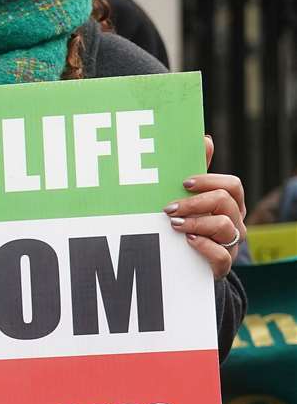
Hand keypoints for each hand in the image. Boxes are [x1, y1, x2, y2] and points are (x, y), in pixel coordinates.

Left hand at [166, 135, 245, 279]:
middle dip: (195, 202)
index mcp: (231, 203)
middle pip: (225, 202)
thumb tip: (205, 138)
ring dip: (196, 223)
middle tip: (169, 208)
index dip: (209, 181)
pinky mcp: (223, 264)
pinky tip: (187, 241)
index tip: (184, 183)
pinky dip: (204, 247)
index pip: (232, 185)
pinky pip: (221, 256)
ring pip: (225, 226)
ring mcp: (231, 243)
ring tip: (174, 224)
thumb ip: (200, 172)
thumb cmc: (193, 222)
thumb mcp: (194, 198)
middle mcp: (235, 221)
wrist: (191, 262)